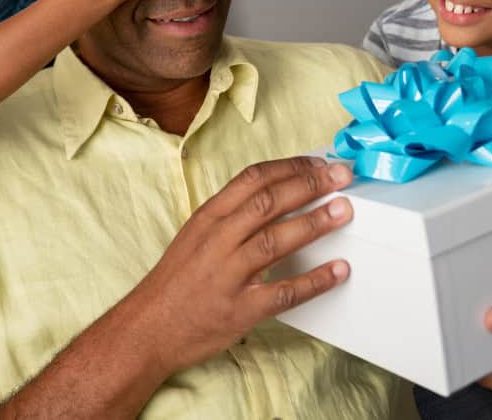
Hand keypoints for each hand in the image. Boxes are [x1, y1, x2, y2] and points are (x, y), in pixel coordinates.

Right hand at [125, 156, 354, 377]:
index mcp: (208, 217)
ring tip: (344, 211)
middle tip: (341, 177)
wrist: (147, 329)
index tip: (318, 163)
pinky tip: (337, 271)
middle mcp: (217, 241)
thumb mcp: (196, 236)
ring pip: (276, 241)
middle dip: (309, 185)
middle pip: (268, 203)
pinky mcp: (240, 309)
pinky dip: (314, 281)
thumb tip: (274, 196)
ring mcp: (228, 275)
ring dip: (314, 223)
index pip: (252, 179)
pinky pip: (284, 293)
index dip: (289, 167)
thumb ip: (231, 217)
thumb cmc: (175, 282)